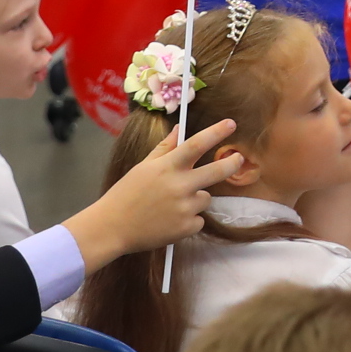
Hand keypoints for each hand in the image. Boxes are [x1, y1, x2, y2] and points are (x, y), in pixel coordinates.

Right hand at [65, 118, 245, 267]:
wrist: (112, 228)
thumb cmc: (126, 194)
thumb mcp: (143, 167)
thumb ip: (164, 148)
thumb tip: (179, 129)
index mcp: (167, 167)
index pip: (197, 144)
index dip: (217, 132)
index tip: (231, 123)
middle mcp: (180, 185)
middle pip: (218, 170)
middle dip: (233, 163)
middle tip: (238, 159)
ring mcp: (185, 207)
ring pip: (206, 198)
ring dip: (196, 198)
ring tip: (172, 204)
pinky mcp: (186, 227)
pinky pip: (199, 219)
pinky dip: (189, 219)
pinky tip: (170, 220)